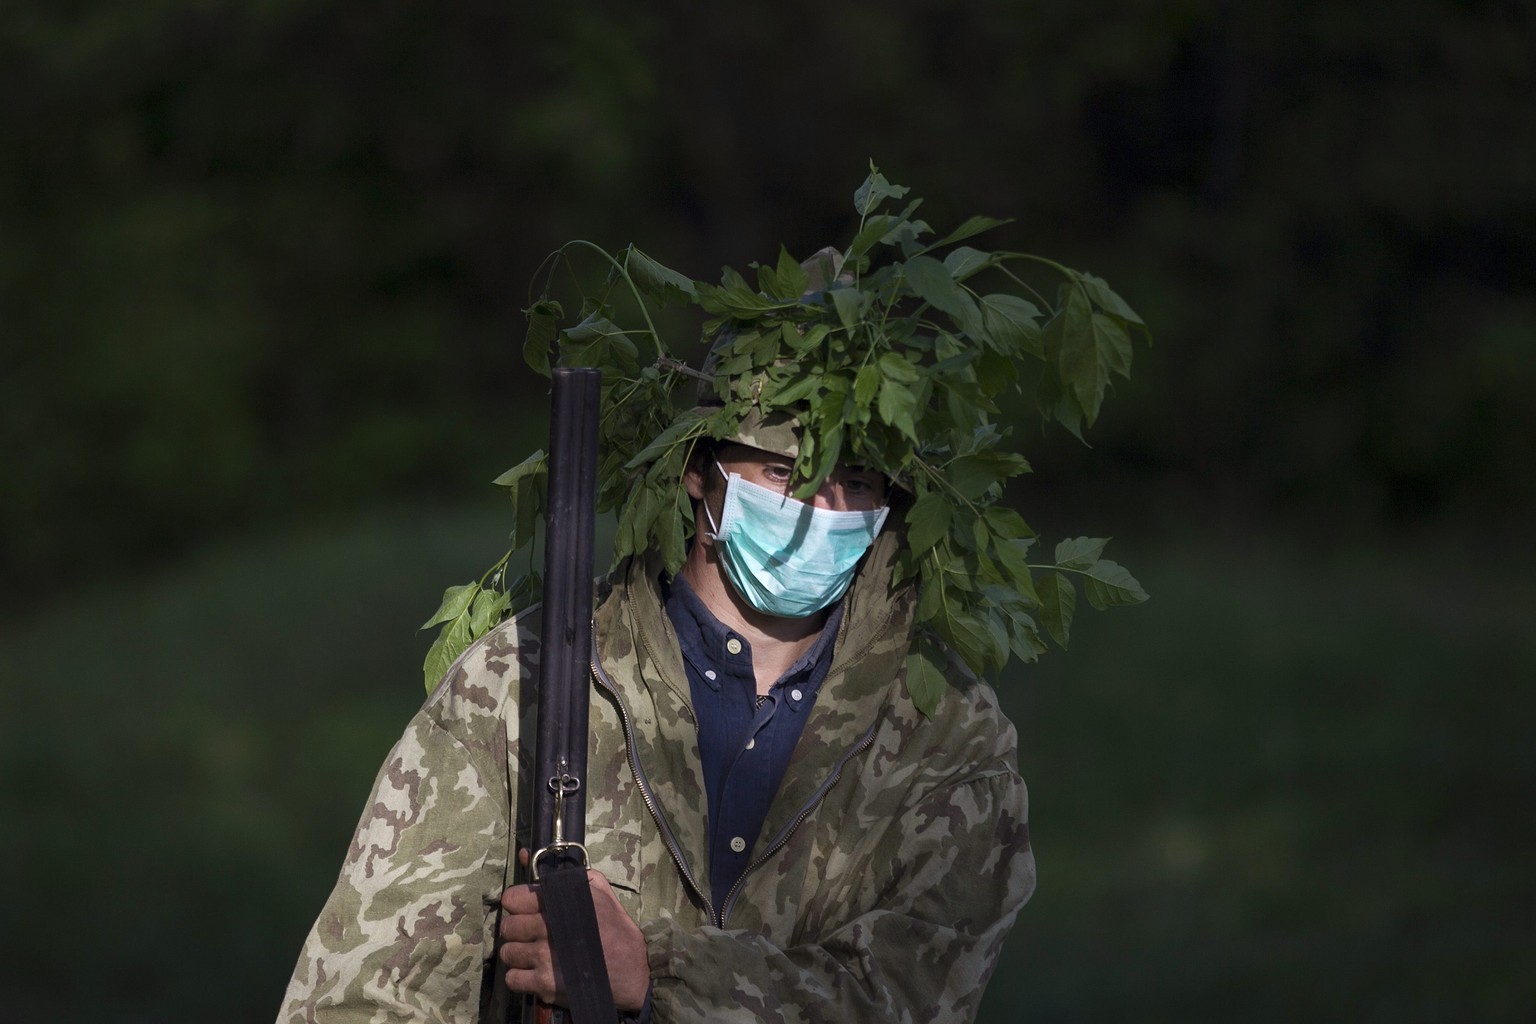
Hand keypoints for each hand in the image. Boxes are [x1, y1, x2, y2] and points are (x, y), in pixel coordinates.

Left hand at [498, 852, 649, 1011]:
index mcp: (559, 903)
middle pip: (507, 927)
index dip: (517, 904)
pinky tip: (534, 973)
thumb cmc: (616, 928)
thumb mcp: (599, 890)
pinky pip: (512, 979)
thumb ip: (566, 873)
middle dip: (517, 930)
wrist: (632, 970)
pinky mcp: (544, 984)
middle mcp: (548, 929)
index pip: (512, 899)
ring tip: (533, 954)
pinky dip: (520, 977)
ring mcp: (544, 958)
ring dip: (518, 954)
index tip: (526, 910)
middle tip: (531, 934)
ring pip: (507, 953)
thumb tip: (526, 855)